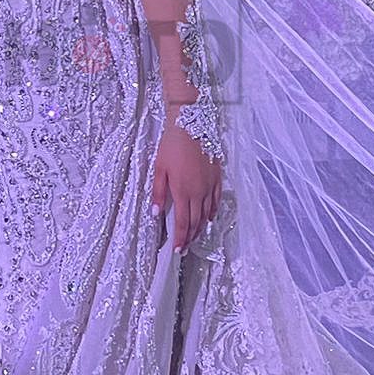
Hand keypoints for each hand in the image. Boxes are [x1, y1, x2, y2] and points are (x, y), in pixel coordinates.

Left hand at [151, 119, 221, 252]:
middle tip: (184, 249)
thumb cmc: (172, 145)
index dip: (180, 238)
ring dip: (200, 228)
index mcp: (183, 191)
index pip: (182, 222)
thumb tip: (156, 213)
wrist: (191, 124)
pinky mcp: (217, 177)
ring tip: (194, 237)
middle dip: (189, 238)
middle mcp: (199, 192)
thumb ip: (158, 192)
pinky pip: (216, 200)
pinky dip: (212, 212)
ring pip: (206, 213)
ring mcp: (210, 185)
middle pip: (195, 222)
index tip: (177, 250)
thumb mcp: (159, 169)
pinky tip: (209, 218)